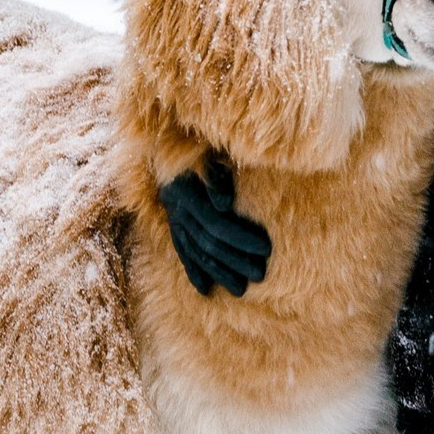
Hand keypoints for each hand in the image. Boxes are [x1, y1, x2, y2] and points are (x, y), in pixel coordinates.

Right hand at [158, 156, 271, 296]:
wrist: (167, 143)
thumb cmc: (197, 146)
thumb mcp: (206, 154)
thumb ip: (215, 176)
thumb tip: (224, 204)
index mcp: (186, 191)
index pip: (216, 223)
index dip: (241, 238)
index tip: (266, 249)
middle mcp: (177, 208)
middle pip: (207, 243)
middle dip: (235, 261)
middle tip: (260, 275)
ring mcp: (173, 218)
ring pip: (196, 252)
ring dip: (218, 273)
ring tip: (240, 290)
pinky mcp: (172, 224)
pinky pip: (182, 252)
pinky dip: (193, 271)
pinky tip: (205, 290)